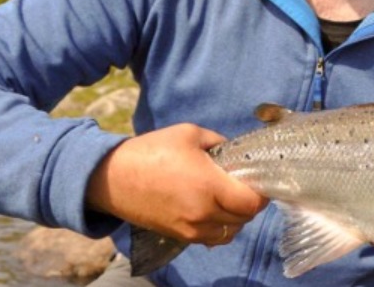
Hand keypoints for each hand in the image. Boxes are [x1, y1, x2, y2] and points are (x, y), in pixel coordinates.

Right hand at [85, 123, 266, 246]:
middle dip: (249, 202)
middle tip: (244, 185)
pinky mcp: (180, 236)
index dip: (261, 193)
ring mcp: (191, 229)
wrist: (112, 178)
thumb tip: (236, 152)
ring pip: (230, 231)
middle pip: (244, 218)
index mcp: (209, 186)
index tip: (259, 180)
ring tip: (228, 198)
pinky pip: (212, 238)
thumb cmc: (151, 151)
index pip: (252, 202)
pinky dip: (220, 228)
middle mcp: (203, 213)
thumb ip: (219, 143)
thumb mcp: (190, 134)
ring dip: (236, 217)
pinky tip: (213, 210)